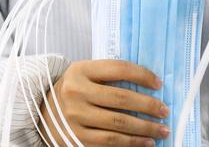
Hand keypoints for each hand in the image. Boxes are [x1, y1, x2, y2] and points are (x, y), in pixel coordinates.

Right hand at [39, 60, 169, 146]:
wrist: (43, 111)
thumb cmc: (74, 89)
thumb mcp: (86, 73)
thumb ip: (110, 75)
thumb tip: (149, 84)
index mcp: (80, 70)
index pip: (119, 69)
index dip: (143, 75)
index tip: (159, 84)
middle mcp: (76, 93)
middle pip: (121, 99)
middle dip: (148, 106)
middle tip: (165, 111)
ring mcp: (75, 117)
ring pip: (118, 125)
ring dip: (145, 129)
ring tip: (162, 130)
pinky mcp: (76, 138)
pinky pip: (110, 142)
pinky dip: (131, 144)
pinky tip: (145, 143)